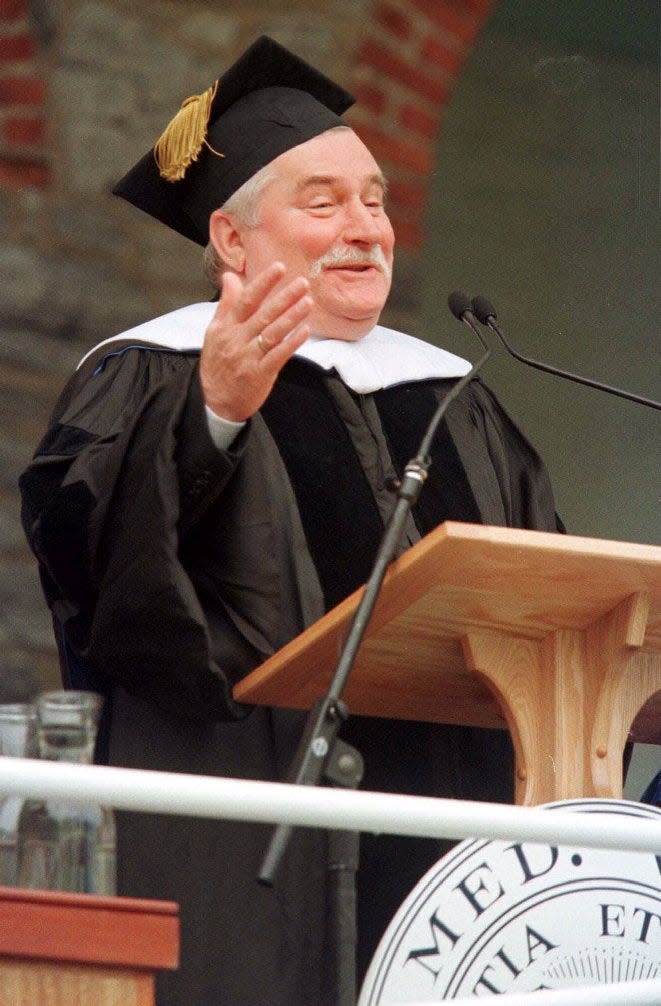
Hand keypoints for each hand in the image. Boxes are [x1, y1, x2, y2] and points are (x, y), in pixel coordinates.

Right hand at [200, 262, 312, 421]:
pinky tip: (304, 331)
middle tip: (303, 283)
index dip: (263, 283)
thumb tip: (231, 276)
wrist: (216, 402)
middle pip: (263, 315)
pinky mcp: (260, 374)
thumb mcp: (214, 332)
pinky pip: (278, 356)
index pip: (245, 300)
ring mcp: (248, 358)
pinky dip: (291, 343)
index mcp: (226, 327)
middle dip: (284, 297)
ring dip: (292, 317)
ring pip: (273, 333)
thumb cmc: (217, 363)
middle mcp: (237, 340)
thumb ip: (226, 304)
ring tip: (308, 302)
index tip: (279, 268)